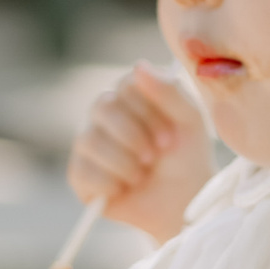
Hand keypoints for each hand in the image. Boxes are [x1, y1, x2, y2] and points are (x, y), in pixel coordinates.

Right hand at [68, 64, 213, 245]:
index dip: (149, 113)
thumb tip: (139, 66)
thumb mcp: (190, 121)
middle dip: (135, 137)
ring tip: (142, 175)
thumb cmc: (187, 156)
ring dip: (125, 163)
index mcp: (130, 94)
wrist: (183, 202)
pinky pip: (83, 171)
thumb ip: (170, 91)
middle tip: (156, 157)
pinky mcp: (79, 173)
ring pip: (90, 140)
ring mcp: (88, 142)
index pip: (126, 85)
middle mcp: (104, 113)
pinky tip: (124, 188)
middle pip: (103, 108)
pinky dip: (111, 184)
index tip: (171, 137)